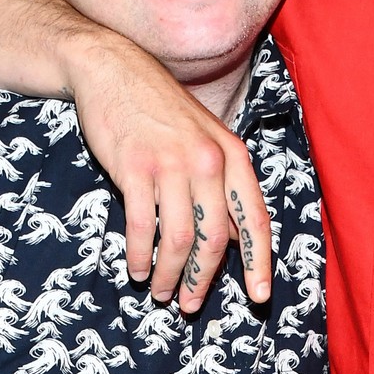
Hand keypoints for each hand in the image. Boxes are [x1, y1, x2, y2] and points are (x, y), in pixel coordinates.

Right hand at [66, 31, 271, 312]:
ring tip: (161, 293)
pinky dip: (140, 256)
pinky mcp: (134, 168)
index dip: (259, 262)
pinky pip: (140, 227)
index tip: (258, 296)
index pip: (255, 219)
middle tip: (191, 304)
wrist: (114, 69)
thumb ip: (223, 182)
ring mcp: (170, 164)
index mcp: (232, 154)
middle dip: (204, 279)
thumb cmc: (161, 109)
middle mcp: (207, 160)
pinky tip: (137, 269)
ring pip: (179, 239)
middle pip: (215, 238)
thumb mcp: (206, 137)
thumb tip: (236, 237)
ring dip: (171, 275)